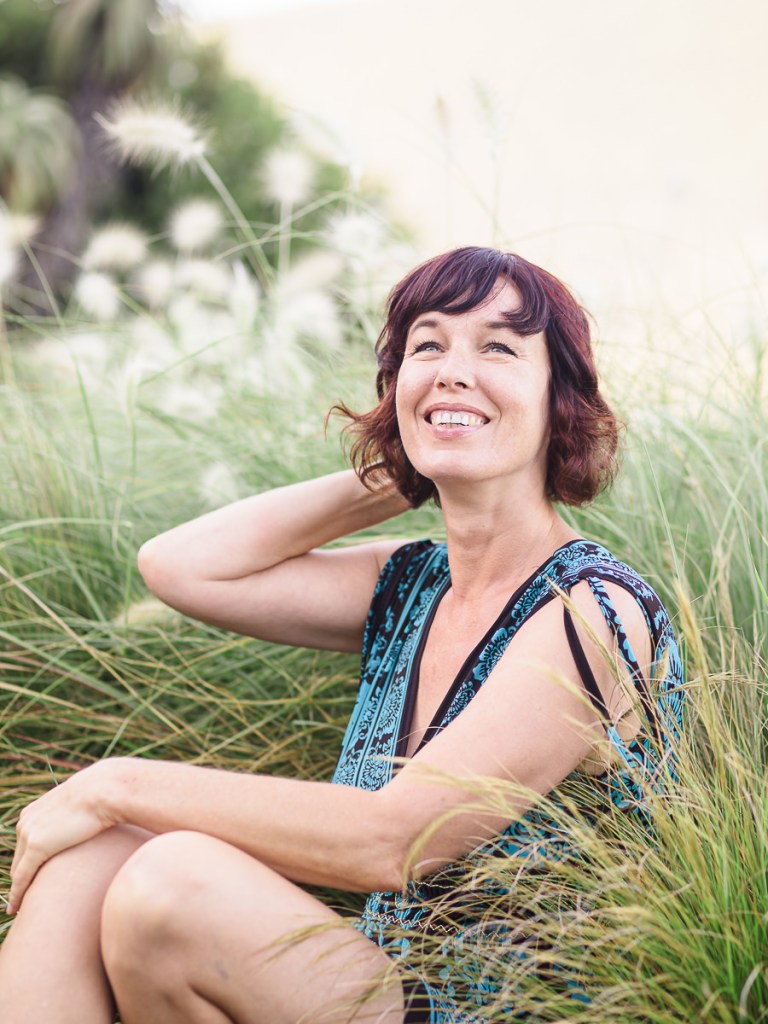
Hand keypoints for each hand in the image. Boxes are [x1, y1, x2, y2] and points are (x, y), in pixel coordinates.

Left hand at [8, 760, 117, 913]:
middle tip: (26, 897)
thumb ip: (74, 814)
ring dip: (21, 888)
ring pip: (19, 870)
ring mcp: (29, 833)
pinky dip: (17, 895)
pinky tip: (16, 909)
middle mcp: (25, 822)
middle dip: (22, 877)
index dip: (28, 862)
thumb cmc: (102, 794)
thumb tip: (86, 817)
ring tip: (22, 907)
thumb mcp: (81, 804)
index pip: (25, 843)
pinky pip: (22, 878)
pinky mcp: (37, 847)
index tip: (30, 877)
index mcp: (33, 811)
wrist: (104, 789)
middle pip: (19, 858)